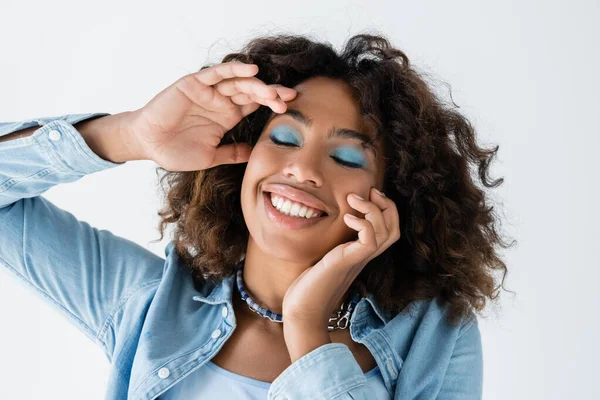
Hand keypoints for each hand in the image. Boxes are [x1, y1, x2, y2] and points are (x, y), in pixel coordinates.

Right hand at [125, 61, 296, 171]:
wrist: (148, 145)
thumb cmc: (176, 151)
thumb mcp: (211, 157)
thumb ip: (233, 153)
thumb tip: (255, 155)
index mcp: (227, 116)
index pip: (255, 105)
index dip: (273, 104)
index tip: (291, 109)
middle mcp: (221, 101)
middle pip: (253, 92)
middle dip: (272, 94)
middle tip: (289, 99)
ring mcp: (209, 92)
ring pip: (239, 82)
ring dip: (258, 85)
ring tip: (274, 92)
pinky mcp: (195, 84)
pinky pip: (217, 73)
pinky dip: (234, 69)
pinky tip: (252, 70)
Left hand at [281, 187, 400, 329]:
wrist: (302, 310)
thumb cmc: (309, 285)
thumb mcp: (324, 255)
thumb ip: (333, 242)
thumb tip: (330, 223)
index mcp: (361, 254)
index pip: (390, 230)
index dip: (386, 209)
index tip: (370, 194)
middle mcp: (364, 257)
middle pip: (394, 228)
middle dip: (387, 205)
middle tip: (369, 192)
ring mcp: (358, 260)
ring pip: (386, 232)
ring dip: (373, 209)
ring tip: (353, 199)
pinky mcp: (348, 262)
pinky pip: (370, 240)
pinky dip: (363, 223)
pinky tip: (347, 218)